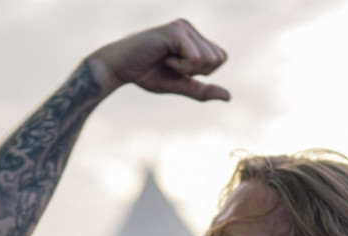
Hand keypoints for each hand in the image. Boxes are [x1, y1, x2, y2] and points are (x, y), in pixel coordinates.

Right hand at [87, 19, 228, 100]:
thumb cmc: (147, 75)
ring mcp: (183, 27)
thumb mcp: (180, 85)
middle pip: (218, 59)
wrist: (119, 69)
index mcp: (194, 36)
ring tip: (166, 60)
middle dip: (196, 71)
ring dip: (186, 69)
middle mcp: (190, 27)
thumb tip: (229, 97)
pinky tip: (164, 58)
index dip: (202, 72)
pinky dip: (180, 66)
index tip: (178, 67)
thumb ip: (203, 90)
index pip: (221, 58)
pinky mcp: (175, 31)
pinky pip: (195, 58)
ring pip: (208, 59)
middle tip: (172, 65)